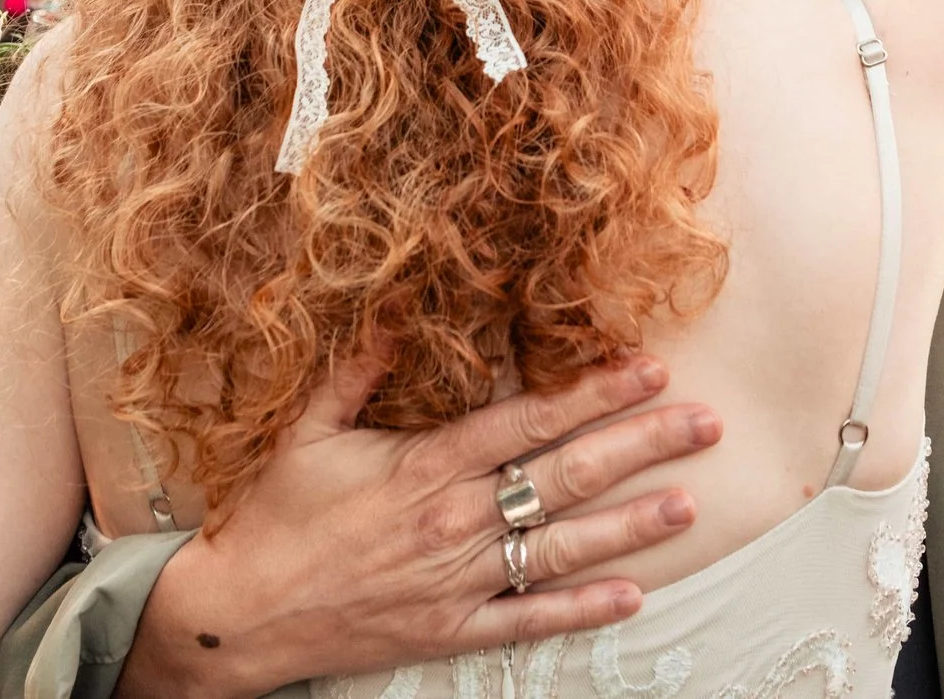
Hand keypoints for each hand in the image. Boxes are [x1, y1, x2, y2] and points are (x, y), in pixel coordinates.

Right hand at [118, 357, 719, 698]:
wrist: (239, 612)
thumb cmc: (274, 516)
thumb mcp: (310, 430)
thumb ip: (360, 371)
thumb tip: (398, 313)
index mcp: (426, 465)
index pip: (530, 420)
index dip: (595, 392)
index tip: (648, 368)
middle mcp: (454, 520)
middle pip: (567, 476)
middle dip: (641, 444)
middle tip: (704, 424)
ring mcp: (457, 579)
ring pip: (563, 547)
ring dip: (630, 524)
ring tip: (688, 502)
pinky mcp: (450, 629)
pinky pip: (529, 617)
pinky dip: (582, 609)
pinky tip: (633, 594)